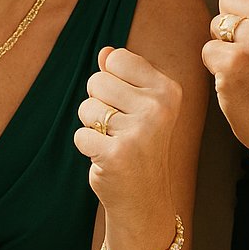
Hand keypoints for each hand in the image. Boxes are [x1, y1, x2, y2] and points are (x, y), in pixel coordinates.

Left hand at [75, 45, 181, 220]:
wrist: (143, 197)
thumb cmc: (139, 144)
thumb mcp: (139, 105)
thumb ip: (123, 75)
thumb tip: (105, 52)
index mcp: (168, 90)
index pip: (117, 58)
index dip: (111, 79)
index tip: (127, 104)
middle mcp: (158, 108)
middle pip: (97, 80)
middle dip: (98, 103)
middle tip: (118, 128)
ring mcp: (139, 131)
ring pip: (86, 107)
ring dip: (92, 126)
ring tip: (113, 141)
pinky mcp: (116, 154)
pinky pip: (80, 134)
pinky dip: (87, 146)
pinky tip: (106, 157)